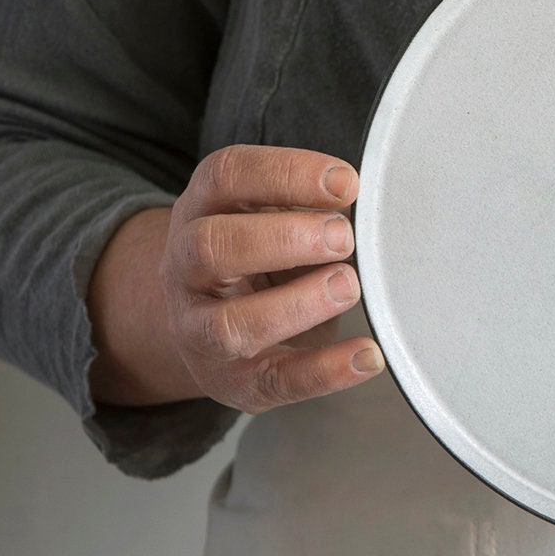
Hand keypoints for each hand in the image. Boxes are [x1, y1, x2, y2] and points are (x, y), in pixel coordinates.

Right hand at [88, 145, 383, 410]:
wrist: (210, 330)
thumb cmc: (258, 260)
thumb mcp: (268, 218)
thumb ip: (307, 205)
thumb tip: (360, 198)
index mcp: (200, 212)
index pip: (224, 178)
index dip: (285, 174)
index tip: (345, 182)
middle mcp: (187, 270)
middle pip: (211, 247)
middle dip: (284, 238)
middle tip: (342, 237)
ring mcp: (202, 331)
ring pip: (231, 325)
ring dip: (297, 304)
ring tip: (347, 285)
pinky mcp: (237, 381)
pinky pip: (278, 381)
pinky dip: (327, 370)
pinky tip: (367, 354)